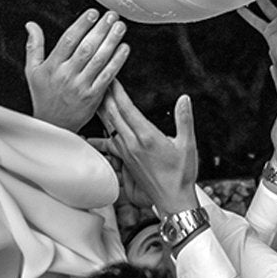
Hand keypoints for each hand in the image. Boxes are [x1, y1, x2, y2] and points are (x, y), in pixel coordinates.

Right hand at [24, 9, 128, 131]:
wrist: (53, 124)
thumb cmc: (43, 96)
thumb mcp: (32, 71)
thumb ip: (34, 46)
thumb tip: (31, 25)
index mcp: (52, 66)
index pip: (68, 40)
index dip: (82, 25)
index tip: (92, 13)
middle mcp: (67, 75)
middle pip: (86, 47)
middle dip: (100, 29)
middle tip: (111, 15)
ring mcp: (81, 86)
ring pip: (98, 60)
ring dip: (111, 42)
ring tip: (120, 27)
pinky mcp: (93, 96)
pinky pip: (107, 76)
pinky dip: (117, 61)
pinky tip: (124, 49)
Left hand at [99, 81, 198, 216]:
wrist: (172, 200)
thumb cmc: (182, 174)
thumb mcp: (188, 145)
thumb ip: (184, 120)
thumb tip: (184, 99)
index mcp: (146, 137)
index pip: (127, 108)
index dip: (117, 91)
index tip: (112, 77)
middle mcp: (132, 144)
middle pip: (112, 115)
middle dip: (104, 95)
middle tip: (97, 79)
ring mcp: (126, 152)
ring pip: (108, 127)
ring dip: (100, 111)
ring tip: (92, 97)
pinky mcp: (125, 160)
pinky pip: (108, 144)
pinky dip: (99, 135)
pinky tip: (89, 133)